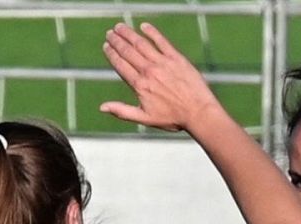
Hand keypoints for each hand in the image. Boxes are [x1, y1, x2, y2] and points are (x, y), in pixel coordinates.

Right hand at [99, 23, 222, 132]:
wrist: (198, 112)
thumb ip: (122, 111)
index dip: (111, 54)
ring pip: (141, 44)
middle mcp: (149, 71)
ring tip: (120, 27)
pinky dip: (152, 32)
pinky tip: (144, 26)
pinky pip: (161, 41)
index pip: (120, 65)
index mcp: (140, 86)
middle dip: (117, 41)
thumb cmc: (172, 118)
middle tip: (110, 33)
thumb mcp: (144, 118)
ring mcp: (163, 63)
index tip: (106, 46)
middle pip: (128, 51)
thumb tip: (102, 107)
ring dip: (129, 34)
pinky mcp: (176, 58)